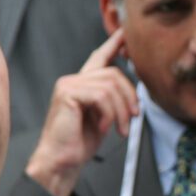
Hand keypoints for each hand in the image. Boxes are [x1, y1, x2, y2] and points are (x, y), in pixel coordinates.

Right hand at [25, 29, 138, 195]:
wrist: (60, 160)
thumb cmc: (78, 143)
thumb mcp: (103, 118)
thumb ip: (113, 101)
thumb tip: (135, 96)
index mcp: (81, 84)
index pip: (99, 58)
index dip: (114, 45)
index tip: (126, 35)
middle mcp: (73, 80)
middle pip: (114, 74)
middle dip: (130, 96)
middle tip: (133, 117)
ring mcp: (69, 85)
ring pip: (110, 86)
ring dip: (121, 111)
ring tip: (120, 130)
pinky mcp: (68, 93)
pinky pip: (101, 96)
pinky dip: (109, 115)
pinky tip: (103, 128)